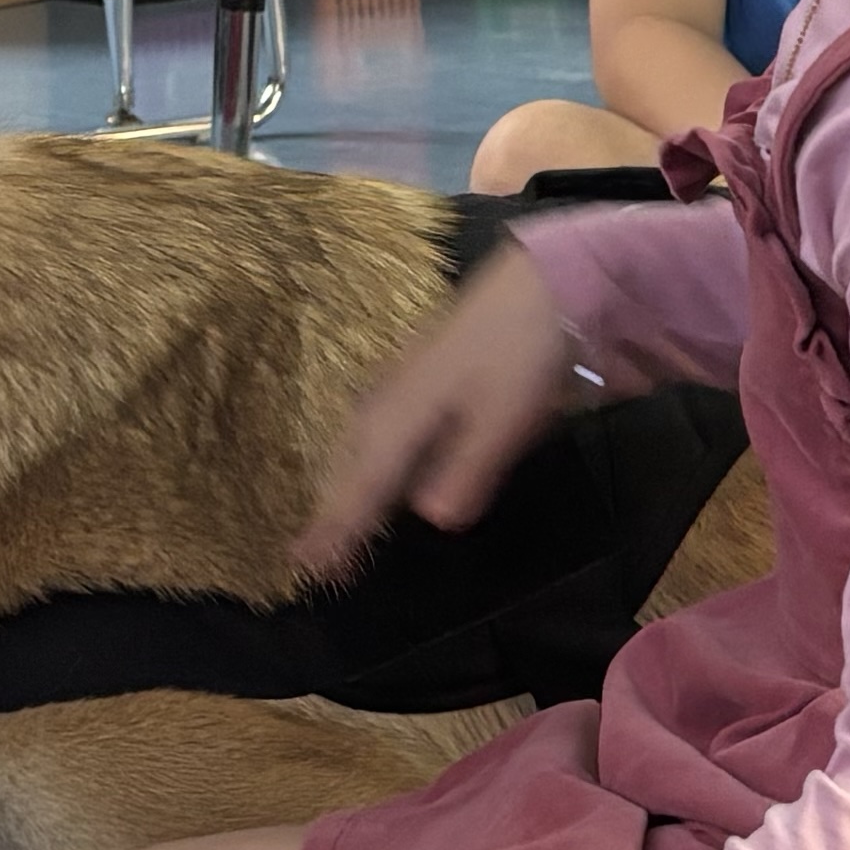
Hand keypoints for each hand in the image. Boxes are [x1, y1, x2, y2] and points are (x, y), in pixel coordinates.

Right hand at [297, 248, 589, 576]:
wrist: (542, 283)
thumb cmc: (522, 353)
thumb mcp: (502, 421)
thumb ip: (466, 471)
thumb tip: (430, 517)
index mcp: (400, 419)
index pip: (359, 486)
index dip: (336, 527)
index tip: (308, 566)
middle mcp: (387, 403)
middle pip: (349, 467)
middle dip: (332, 512)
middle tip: (312, 560)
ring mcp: (400, 383)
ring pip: (358, 446)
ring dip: (345, 486)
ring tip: (334, 524)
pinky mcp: (419, 372)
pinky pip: (377, 429)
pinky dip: (367, 458)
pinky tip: (374, 467)